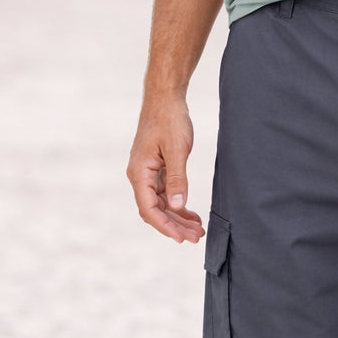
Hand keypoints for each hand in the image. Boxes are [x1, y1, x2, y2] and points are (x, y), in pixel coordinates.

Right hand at [126, 96, 203, 243]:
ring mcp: (148, 173)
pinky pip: (166, 193)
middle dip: (175, 226)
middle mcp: (140, 176)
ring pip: (162, 204)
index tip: (181, 238)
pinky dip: (179, 204)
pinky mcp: (157, 169)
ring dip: (178, 217)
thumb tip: (177, 207)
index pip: (149, 209)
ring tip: (197, 230)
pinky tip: (192, 214)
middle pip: (155, 210)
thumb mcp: (176, 150)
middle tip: (196, 238)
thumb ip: (177, 179)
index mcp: (140, 173)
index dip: (165, 226)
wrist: (165, 98)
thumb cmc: (169, 120)